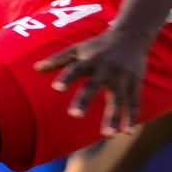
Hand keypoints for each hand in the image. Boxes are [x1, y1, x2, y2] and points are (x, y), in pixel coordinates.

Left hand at [35, 27, 152, 136]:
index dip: (67, 78)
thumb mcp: (78, 48)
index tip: (56, 88)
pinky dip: (132, 117)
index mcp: (91, 60)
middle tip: (75, 116)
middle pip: (95, 85)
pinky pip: (134, 103)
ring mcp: (123, 77)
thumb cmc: (99, 45)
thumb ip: (58, 59)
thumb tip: (35, 68)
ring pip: (118, 99)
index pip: (76, 69)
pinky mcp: (135, 84)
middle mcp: (107, 69)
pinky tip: (127, 132)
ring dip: (114, 117)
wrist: (131, 36)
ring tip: (107, 135)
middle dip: (85, 100)